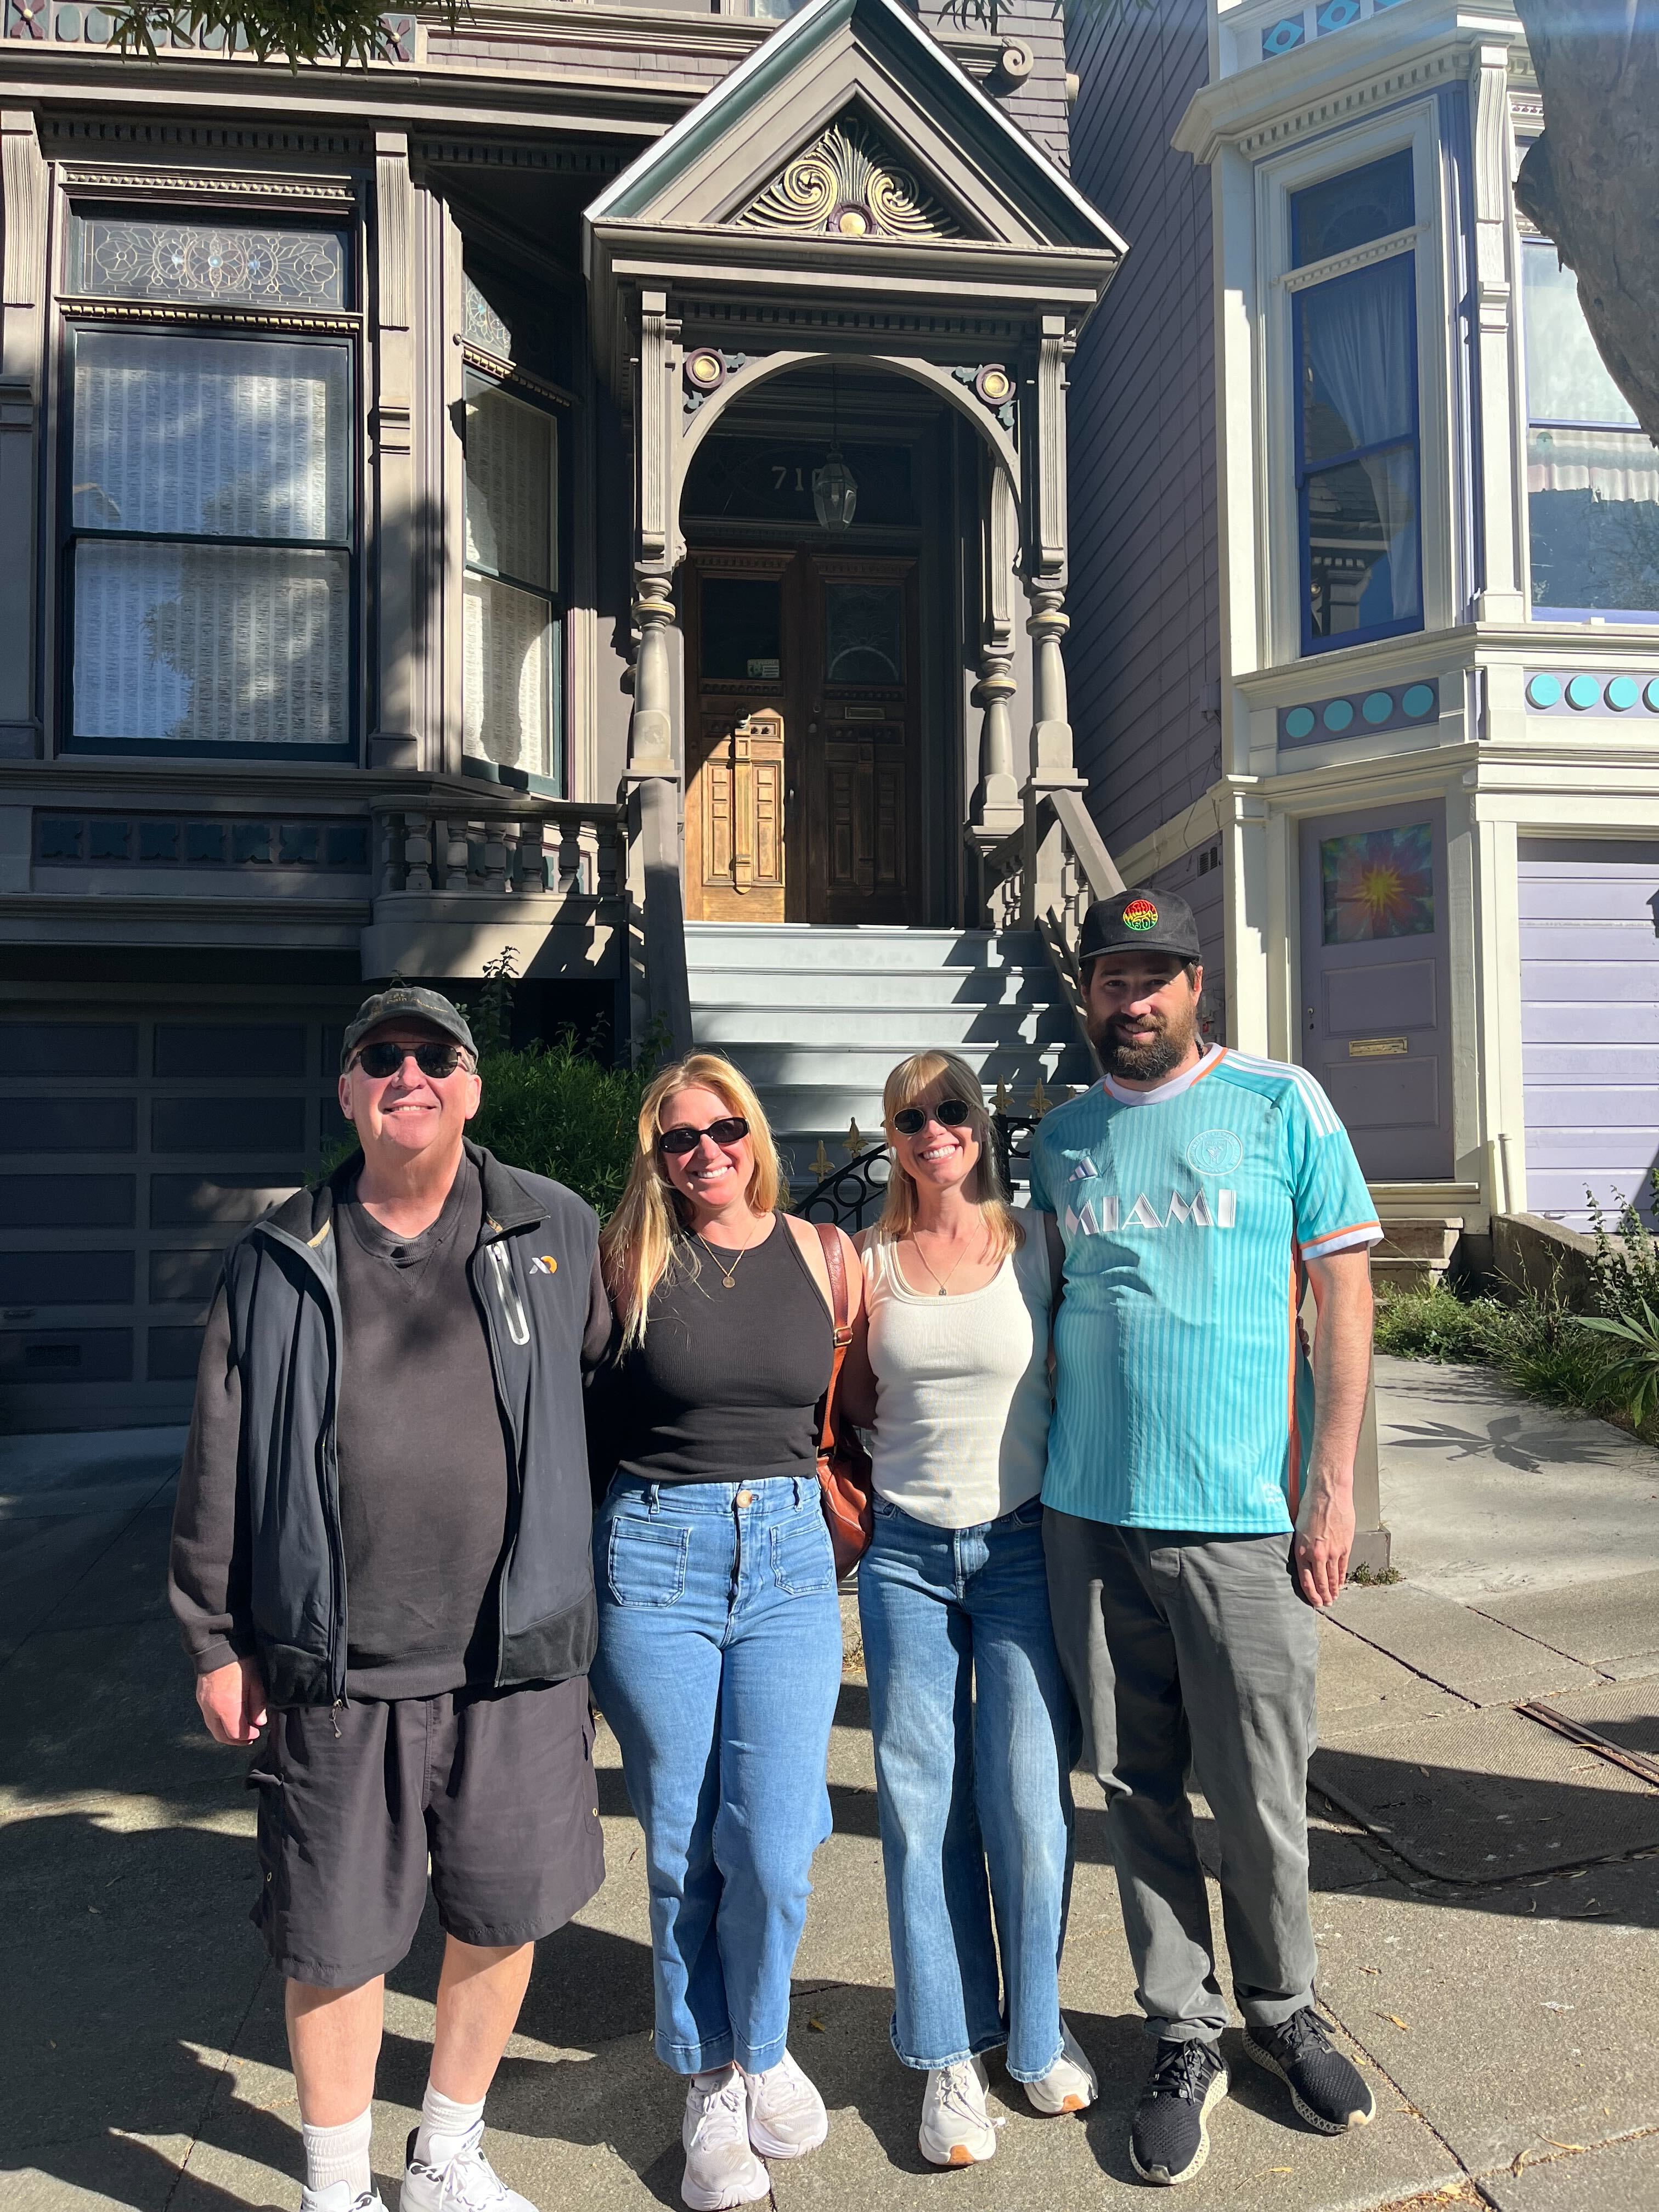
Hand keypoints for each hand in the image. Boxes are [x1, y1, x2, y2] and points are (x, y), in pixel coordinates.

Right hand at [196, 1655, 267, 1744]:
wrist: (217, 1644)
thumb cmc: (239, 1660)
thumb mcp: (255, 1680)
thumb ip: (257, 1703)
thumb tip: (259, 1722)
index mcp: (226, 1706)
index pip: (234, 1733)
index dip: (246, 1737)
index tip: (256, 1733)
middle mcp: (211, 1709)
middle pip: (220, 1735)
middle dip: (235, 1740)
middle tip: (248, 1737)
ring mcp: (203, 1703)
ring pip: (212, 1727)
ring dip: (225, 1732)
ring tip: (240, 1729)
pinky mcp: (200, 1697)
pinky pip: (208, 1718)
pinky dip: (218, 1723)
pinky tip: (229, 1717)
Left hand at [1293, 1476, 1354, 1609]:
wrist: (1328, 1494)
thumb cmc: (1310, 1506)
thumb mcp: (1298, 1527)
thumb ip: (1302, 1545)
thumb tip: (1304, 1556)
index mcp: (1302, 1550)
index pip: (1306, 1580)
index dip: (1310, 1594)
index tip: (1313, 1601)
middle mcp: (1317, 1554)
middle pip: (1320, 1582)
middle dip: (1323, 1596)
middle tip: (1325, 1604)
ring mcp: (1333, 1552)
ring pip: (1333, 1577)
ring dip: (1333, 1590)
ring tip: (1334, 1598)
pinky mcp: (1345, 1546)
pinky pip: (1343, 1567)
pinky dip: (1341, 1577)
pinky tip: (1341, 1584)